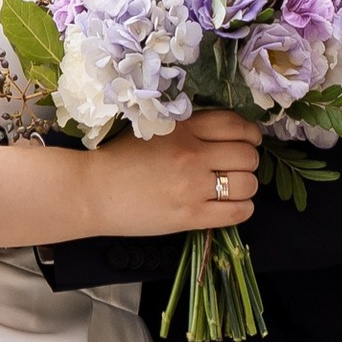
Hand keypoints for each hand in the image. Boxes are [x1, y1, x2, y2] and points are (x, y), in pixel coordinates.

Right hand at [85, 107, 262, 238]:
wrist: (92, 191)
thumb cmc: (118, 158)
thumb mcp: (154, 129)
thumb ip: (187, 129)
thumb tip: (223, 135)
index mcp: (183, 128)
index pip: (235, 125)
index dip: (249, 134)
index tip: (249, 140)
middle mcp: (192, 154)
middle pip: (247, 155)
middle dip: (248, 161)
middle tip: (238, 167)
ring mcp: (192, 187)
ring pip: (247, 184)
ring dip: (247, 186)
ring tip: (234, 188)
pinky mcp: (190, 216)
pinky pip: (236, 213)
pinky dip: (243, 208)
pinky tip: (232, 206)